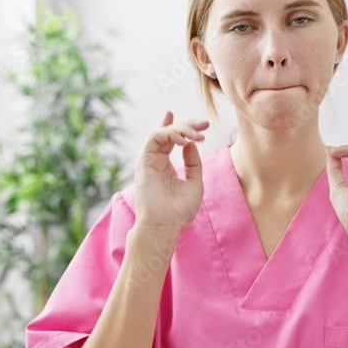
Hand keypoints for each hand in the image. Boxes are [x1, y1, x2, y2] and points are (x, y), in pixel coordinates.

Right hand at [133, 111, 209, 228]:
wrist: (165, 224)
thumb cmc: (180, 210)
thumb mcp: (194, 182)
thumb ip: (193, 162)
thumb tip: (191, 143)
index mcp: (166, 167)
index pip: (171, 141)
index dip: (181, 127)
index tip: (200, 123)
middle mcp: (156, 161)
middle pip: (169, 134)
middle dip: (187, 125)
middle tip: (204, 124)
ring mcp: (149, 160)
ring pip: (162, 133)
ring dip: (181, 129)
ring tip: (196, 135)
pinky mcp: (144, 160)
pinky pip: (154, 138)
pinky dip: (169, 134)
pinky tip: (184, 140)